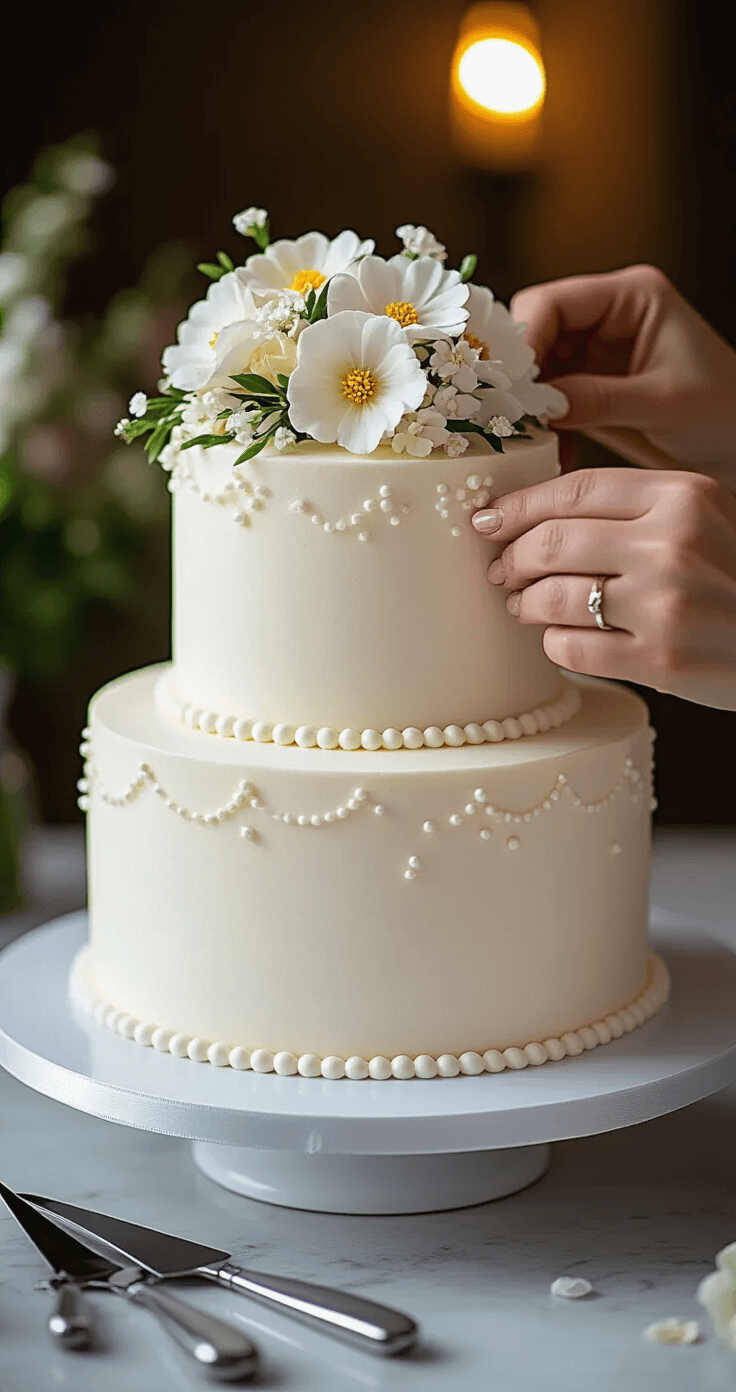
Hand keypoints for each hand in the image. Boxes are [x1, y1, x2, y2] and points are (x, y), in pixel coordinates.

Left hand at [472, 468, 735, 709]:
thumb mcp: (705, 519)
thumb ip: (636, 509)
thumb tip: (534, 516)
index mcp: (683, 495)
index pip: (573, 490)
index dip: (518, 507)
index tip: (487, 521)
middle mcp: (673, 544)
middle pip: (551, 542)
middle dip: (510, 560)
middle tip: (500, 572)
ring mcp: (665, 604)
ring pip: (551, 597)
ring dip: (525, 604)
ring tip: (525, 607)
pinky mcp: (659, 660)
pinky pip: (570, 647)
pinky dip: (554, 643)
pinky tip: (562, 639)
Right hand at [511, 265, 735, 489]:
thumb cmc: (723, 412)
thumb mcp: (663, 403)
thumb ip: (600, 398)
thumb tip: (541, 404)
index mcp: (633, 297)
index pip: (554, 301)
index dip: (524, 338)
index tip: (512, 384)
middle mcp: (608, 315)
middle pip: (534, 329)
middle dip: (520, 373)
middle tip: (512, 414)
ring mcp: (595, 350)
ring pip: (533, 367)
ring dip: (526, 403)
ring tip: (528, 438)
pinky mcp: (588, 384)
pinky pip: (545, 398)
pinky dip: (541, 424)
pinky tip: (548, 449)